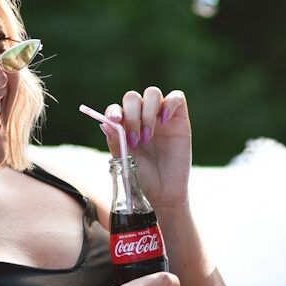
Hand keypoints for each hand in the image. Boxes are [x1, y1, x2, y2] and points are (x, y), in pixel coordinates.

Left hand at [102, 87, 191, 209]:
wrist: (164, 191)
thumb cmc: (142, 177)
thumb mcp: (124, 162)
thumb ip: (116, 142)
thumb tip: (106, 124)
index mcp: (124, 126)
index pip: (116, 108)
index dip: (113, 110)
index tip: (115, 120)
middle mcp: (141, 117)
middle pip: (133, 98)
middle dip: (131, 116)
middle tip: (135, 140)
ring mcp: (160, 116)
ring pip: (152, 93)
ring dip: (147, 113)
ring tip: (148, 137)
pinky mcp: (179, 118)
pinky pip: (176, 97)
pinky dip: (169, 104)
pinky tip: (165, 121)